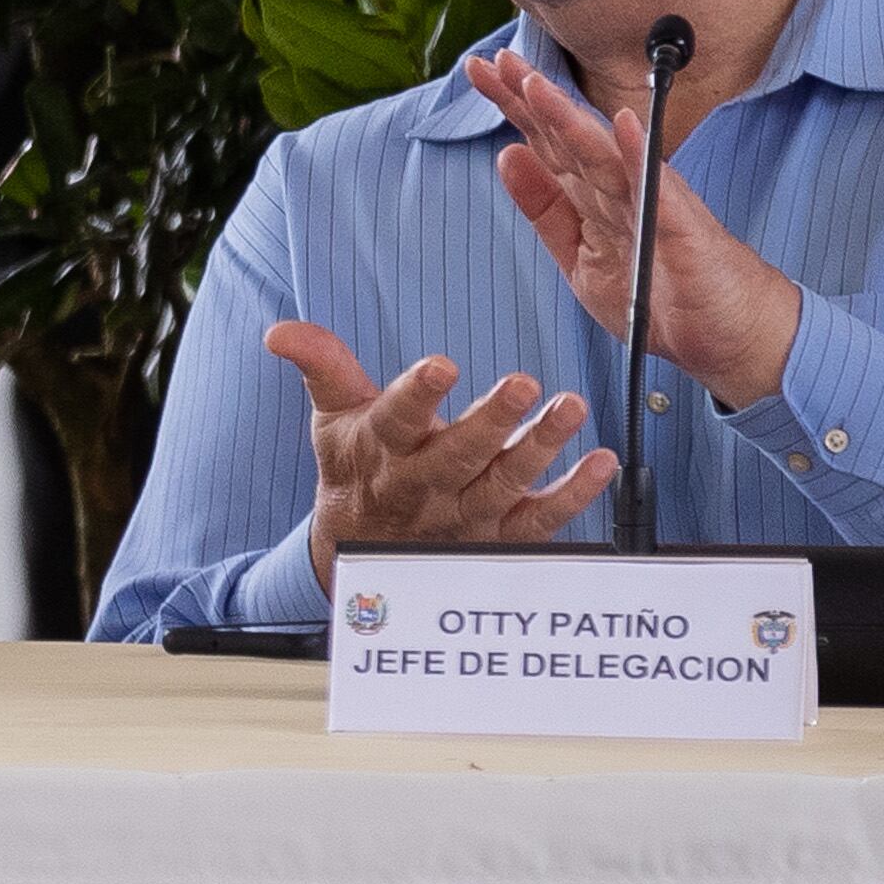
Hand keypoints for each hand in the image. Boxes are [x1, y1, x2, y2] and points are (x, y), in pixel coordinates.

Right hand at [264, 320, 619, 588]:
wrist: (369, 552)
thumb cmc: (358, 468)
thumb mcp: (333, 416)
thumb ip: (322, 366)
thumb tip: (282, 331)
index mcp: (382, 451)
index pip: (396, 420)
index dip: (416, 394)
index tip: (440, 365)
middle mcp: (424, 485)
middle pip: (459, 455)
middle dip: (492, 421)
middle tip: (523, 383)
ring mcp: (466, 514)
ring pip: (506, 483)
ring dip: (541, 446)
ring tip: (571, 408)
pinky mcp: (501, 535)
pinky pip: (542, 519)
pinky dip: (575, 494)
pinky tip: (601, 464)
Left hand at [462, 49, 803, 405]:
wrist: (731, 333)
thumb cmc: (662, 292)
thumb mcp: (581, 256)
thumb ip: (545, 208)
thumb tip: (506, 154)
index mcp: (595, 195)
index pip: (547, 141)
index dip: (513, 105)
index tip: (479, 70)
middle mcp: (622, 189)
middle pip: (568, 136)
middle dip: (531, 97)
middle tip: (496, 59)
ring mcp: (653, 205)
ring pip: (603, 154)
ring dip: (569, 118)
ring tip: (535, 85)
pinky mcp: (683, 230)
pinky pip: (659, 190)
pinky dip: (639, 156)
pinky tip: (624, 125)